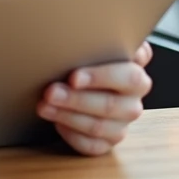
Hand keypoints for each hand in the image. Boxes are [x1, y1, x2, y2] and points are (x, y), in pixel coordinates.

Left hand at [37, 41, 152, 155]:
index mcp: (135, 68)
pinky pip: (94, 146)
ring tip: (44, 106)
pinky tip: (57, 124)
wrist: (75, 77)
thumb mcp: (89, 44)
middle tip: (51, 92)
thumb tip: (77, 33)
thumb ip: (93, 40)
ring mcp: (123, 120)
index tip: (73, 77)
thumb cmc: (83, 56)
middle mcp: (134, 96)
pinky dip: (73, 136)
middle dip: (77, 99)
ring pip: (100, 126)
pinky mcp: (110, 140)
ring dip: (69, 117)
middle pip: (111, 104)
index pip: (128, 75)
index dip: (101, 77)